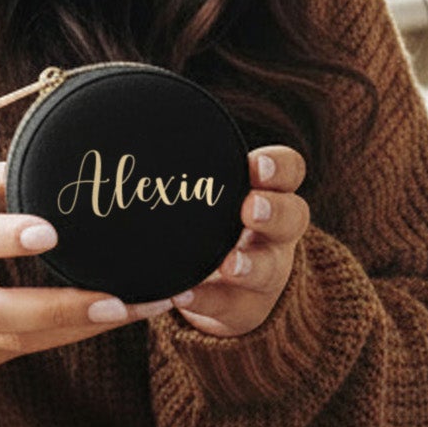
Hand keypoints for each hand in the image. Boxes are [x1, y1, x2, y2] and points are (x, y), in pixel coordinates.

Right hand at [0, 161, 190, 369]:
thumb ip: (7, 178)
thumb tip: (69, 155)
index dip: (4, 238)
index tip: (49, 233)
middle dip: (58, 309)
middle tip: (115, 302)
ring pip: (23, 340)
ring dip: (87, 327)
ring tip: (145, 306)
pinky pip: (35, 348)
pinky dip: (83, 333)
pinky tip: (129, 313)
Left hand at [172, 147, 310, 338]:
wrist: (229, 287)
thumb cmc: (215, 223)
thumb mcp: (215, 193)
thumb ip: (194, 168)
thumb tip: (134, 118)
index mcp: (273, 194)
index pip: (290, 171)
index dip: (279, 168)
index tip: (256, 166)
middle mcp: (277, 233)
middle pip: (294, 217)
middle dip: (273, 212)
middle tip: (250, 208)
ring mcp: (266, 273)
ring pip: (270, 268)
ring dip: (250, 264)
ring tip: (229, 264)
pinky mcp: (244, 308)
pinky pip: (229, 305)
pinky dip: (206, 300)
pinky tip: (182, 295)